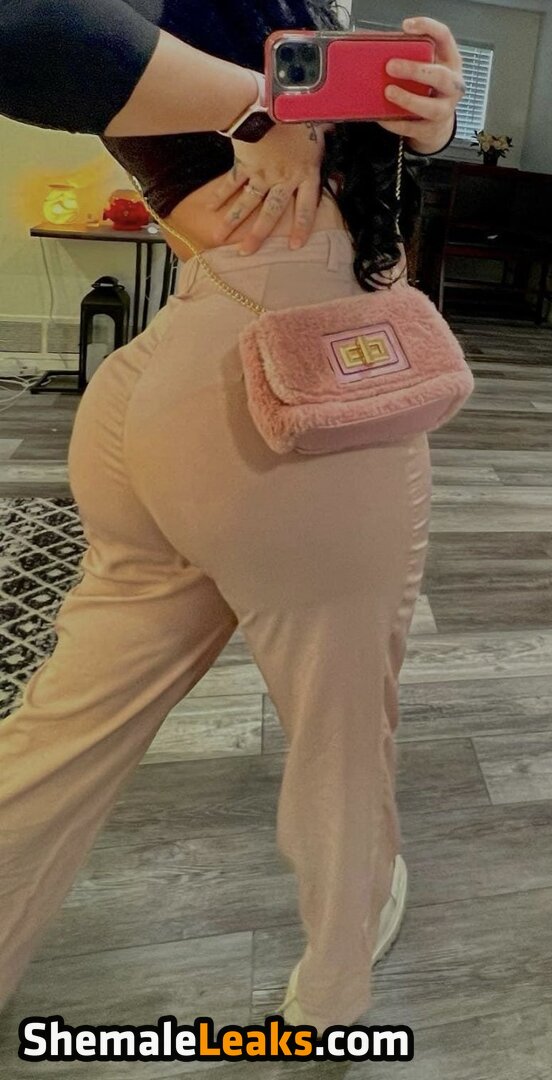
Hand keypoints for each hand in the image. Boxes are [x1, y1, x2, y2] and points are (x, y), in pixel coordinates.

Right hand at [205, 120, 333, 254]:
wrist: (269, 101)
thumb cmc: (297, 110)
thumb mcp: (318, 121)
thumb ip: (326, 130)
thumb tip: (333, 126)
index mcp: (305, 173)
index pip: (306, 206)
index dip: (301, 227)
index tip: (293, 246)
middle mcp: (283, 179)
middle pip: (271, 212)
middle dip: (258, 234)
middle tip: (246, 252)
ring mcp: (261, 173)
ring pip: (247, 202)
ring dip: (232, 221)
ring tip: (218, 237)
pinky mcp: (244, 163)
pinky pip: (231, 182)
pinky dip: (219, 194)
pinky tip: (210, 208)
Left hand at [378, 16, 464, 153]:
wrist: (436, 123)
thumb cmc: (427, 88)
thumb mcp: (426, 67)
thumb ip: (411, 56)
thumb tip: (379, 51)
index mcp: (450, 62)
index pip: (444, 37)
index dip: (428, 28)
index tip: (407, 26)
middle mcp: (452, 86)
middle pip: (440, 76)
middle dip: (415, 70)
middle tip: (390, 66)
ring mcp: (444, 109)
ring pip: (431, 107)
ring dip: (408, 99)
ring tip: (388, 92)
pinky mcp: (431, 130)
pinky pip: (412, 127)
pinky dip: (395, 122)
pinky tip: (382, 116)